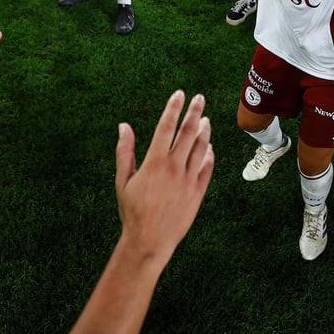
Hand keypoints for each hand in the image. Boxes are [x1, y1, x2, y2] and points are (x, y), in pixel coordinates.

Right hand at [115, 91, 213, 267]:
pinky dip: (209, 154)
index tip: (179, 94)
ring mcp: (189, 179)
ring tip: (206, 119)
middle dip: (195, 112)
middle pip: (189, 132)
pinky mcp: (198, 192)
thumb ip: (125, 151)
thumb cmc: (132, 211)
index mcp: (154, 162)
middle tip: (199, 98)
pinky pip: (207, 167)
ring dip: (205, 131)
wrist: (150, 240)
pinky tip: (209, 146)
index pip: (166, 127)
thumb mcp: (123, 180)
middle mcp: (174, 167)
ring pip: (201, 147)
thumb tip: (123, 125)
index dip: (173, 108)